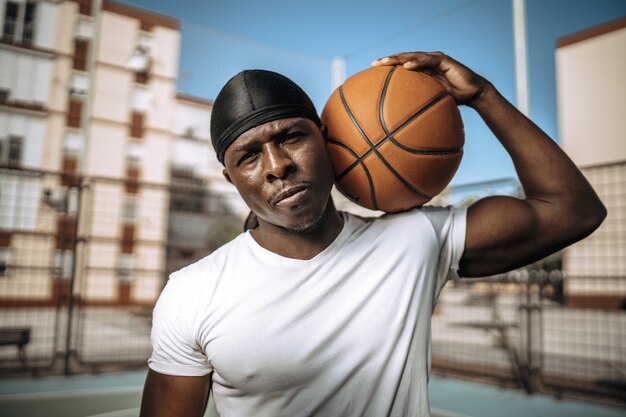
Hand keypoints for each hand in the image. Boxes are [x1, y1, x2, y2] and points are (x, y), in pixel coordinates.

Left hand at [372, 51, 486, 105]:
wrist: (473, 94)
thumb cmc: (452, 99)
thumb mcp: (431, 102)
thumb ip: (418, 106)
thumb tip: (401, 123)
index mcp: (421, 70)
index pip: (401, 66)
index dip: (387, 68)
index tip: (371, 73)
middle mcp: (426, 62)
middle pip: (403, 58)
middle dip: (388, 60)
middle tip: (373, 65)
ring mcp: (435, 59)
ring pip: (413, 56)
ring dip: (398, 58)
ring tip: (385, 62)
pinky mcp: (444, 60)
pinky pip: (428, 60)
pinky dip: (417, 62)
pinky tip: (406, 67)